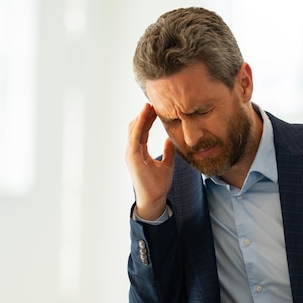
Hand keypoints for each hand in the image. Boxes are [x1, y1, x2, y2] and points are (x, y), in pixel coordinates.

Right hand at [126, 103, 175, 220]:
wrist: (154, 200)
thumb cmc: (158, 185)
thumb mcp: (167, 164)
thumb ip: (168, 152)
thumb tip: (170, 140)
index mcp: (139, 152)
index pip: (142, 131)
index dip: (148, 119)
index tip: (156, 108)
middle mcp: (133, 151)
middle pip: (136, 127)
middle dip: (144, 115)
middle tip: (153, 102)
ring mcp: (131, 154)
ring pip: (134, 129)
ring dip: (141, 117)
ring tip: (149, 105)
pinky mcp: (133, 157)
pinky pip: (135, 137)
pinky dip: (139, 125)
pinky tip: (145, 115)